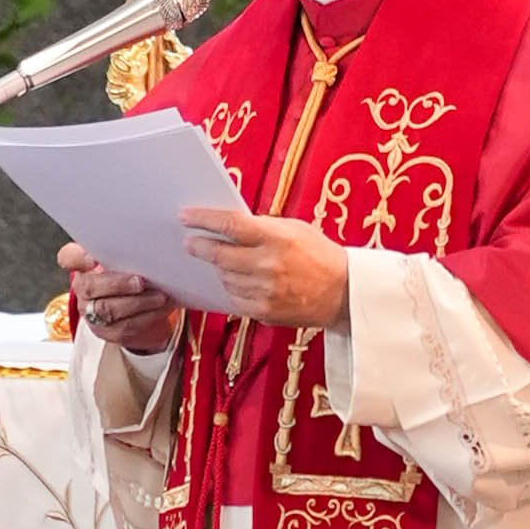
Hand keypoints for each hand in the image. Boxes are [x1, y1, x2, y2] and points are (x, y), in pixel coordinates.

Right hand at [59, 252, 186, 357]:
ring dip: (138, 303)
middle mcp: (82, 289)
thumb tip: (150, 240)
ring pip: (109, 310)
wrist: (131, 306)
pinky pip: (125, 327)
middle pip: (90, 287)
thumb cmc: (127, 273)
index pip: (69, 257)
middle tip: (141, 281)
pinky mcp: (106, 332)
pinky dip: (148, 317)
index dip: (78, 258)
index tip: (92, 259)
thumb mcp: (123, 259)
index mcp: (82, 265)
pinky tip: (162, 308)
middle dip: (118, 284)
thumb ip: (126, 250)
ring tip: (160, 296)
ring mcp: (91, 313)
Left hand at [184, 203, 349, 331]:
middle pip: (220, 255)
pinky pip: (235, 298)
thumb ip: (263, 227)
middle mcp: (268, 265)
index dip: (203, 220)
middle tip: (189, 242)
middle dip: (199, 247)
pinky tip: (234, 279)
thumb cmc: (319, 254)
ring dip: (217, 268)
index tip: (186, 217)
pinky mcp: (264, 312)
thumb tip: (230, 226)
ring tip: (217, 260)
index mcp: (276, 238)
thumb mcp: (294, 229)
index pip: (230, 225)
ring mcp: (264, 292)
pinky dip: (231, 287)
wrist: (343, 292)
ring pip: (225, 278)